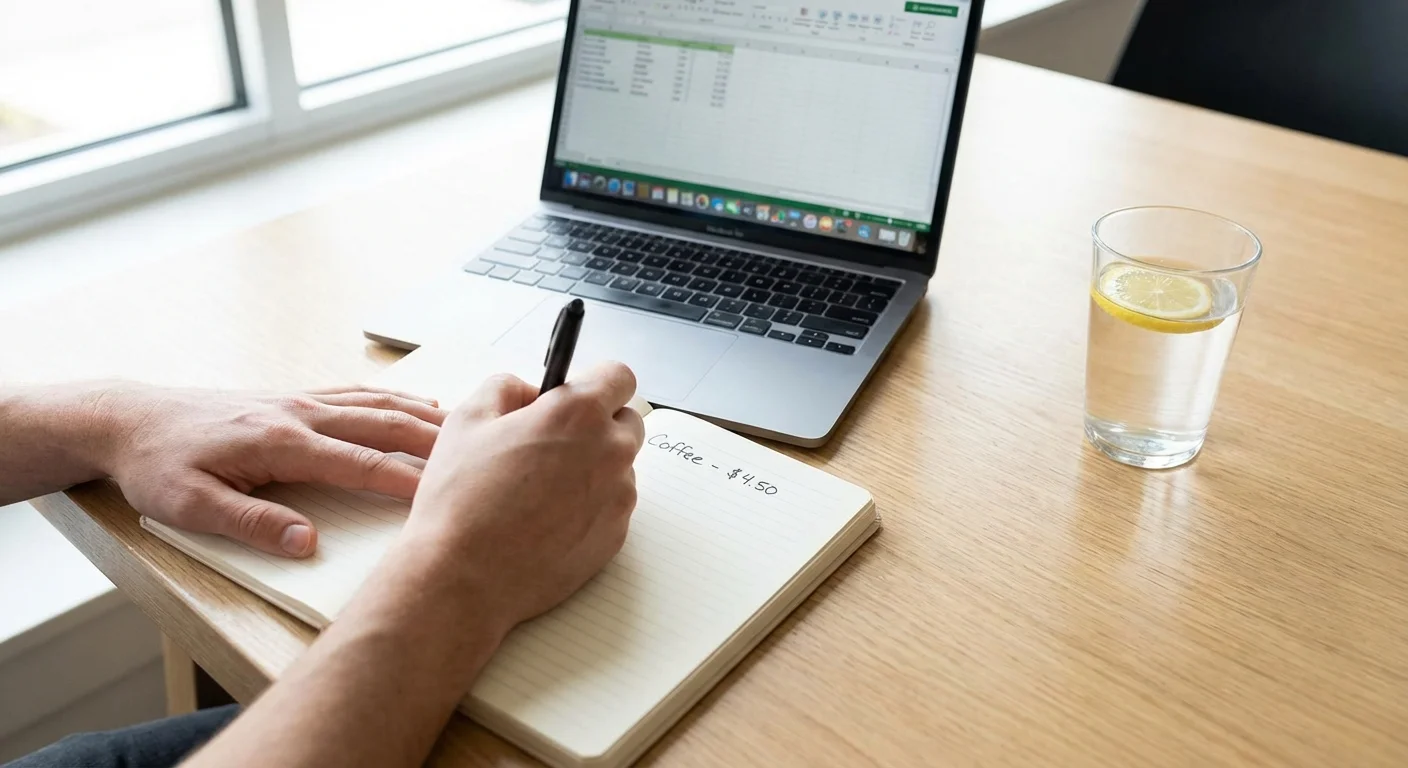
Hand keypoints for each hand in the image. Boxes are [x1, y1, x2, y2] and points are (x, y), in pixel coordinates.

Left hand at [95, 383, 447, 556]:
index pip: (360, 463)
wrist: (127, 419)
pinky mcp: (294, 397)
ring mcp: (299, 400)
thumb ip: (254, 524)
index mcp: (281, 442)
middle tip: (484, 450)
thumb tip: (309, 543)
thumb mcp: (191, 506)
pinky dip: (397, 398)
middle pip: (384, 423)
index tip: (446, 492)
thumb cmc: (156, 464)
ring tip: (470, 427)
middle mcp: (299, 413)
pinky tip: (420, 404)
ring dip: (426, 415)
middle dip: (437, 439)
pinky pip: (359, 394)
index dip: (406, 479)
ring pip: (379, 403)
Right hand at [404, 362, 644, 637]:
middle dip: (599, 424)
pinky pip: (612, 507)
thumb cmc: (460, 498)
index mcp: (578, 413)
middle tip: (554, 444)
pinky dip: (590, 507)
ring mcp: (619, 498)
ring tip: (541, 490)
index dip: (595, 382)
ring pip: (620, 467)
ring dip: (594, 468)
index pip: (620, 377)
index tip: (577, 395)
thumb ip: (506, 387)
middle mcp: (611, 452)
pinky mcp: (616, 537)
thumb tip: (531, 393)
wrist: (463, 577)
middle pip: (628, 422)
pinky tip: (547, 520)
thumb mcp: (468, 419)